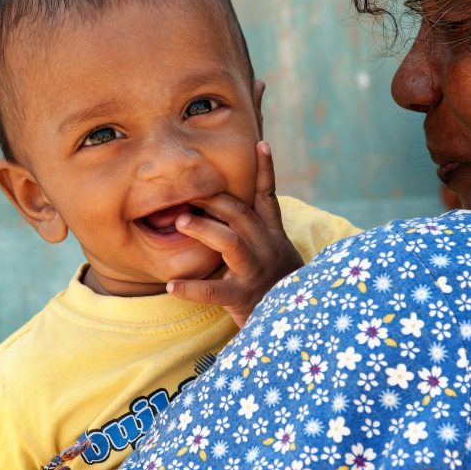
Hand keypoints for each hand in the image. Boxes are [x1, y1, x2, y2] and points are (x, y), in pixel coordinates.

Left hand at [167, 141, 303, 326]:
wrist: (298, 326)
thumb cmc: (278, 286)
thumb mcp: (274, 254)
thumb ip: (257, 232)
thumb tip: (230, 208)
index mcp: (272, 235)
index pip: (268, 197)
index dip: (265, 170)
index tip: (260, 143)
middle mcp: (266, 249)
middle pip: (242, 215)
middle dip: (216, 200)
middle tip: (188, 189)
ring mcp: (256, 272)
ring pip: (232, 244)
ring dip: (206, 229)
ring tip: (180, 222)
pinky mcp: (245, 298)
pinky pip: (216, 292)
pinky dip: (193, 288)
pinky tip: (172, 285)